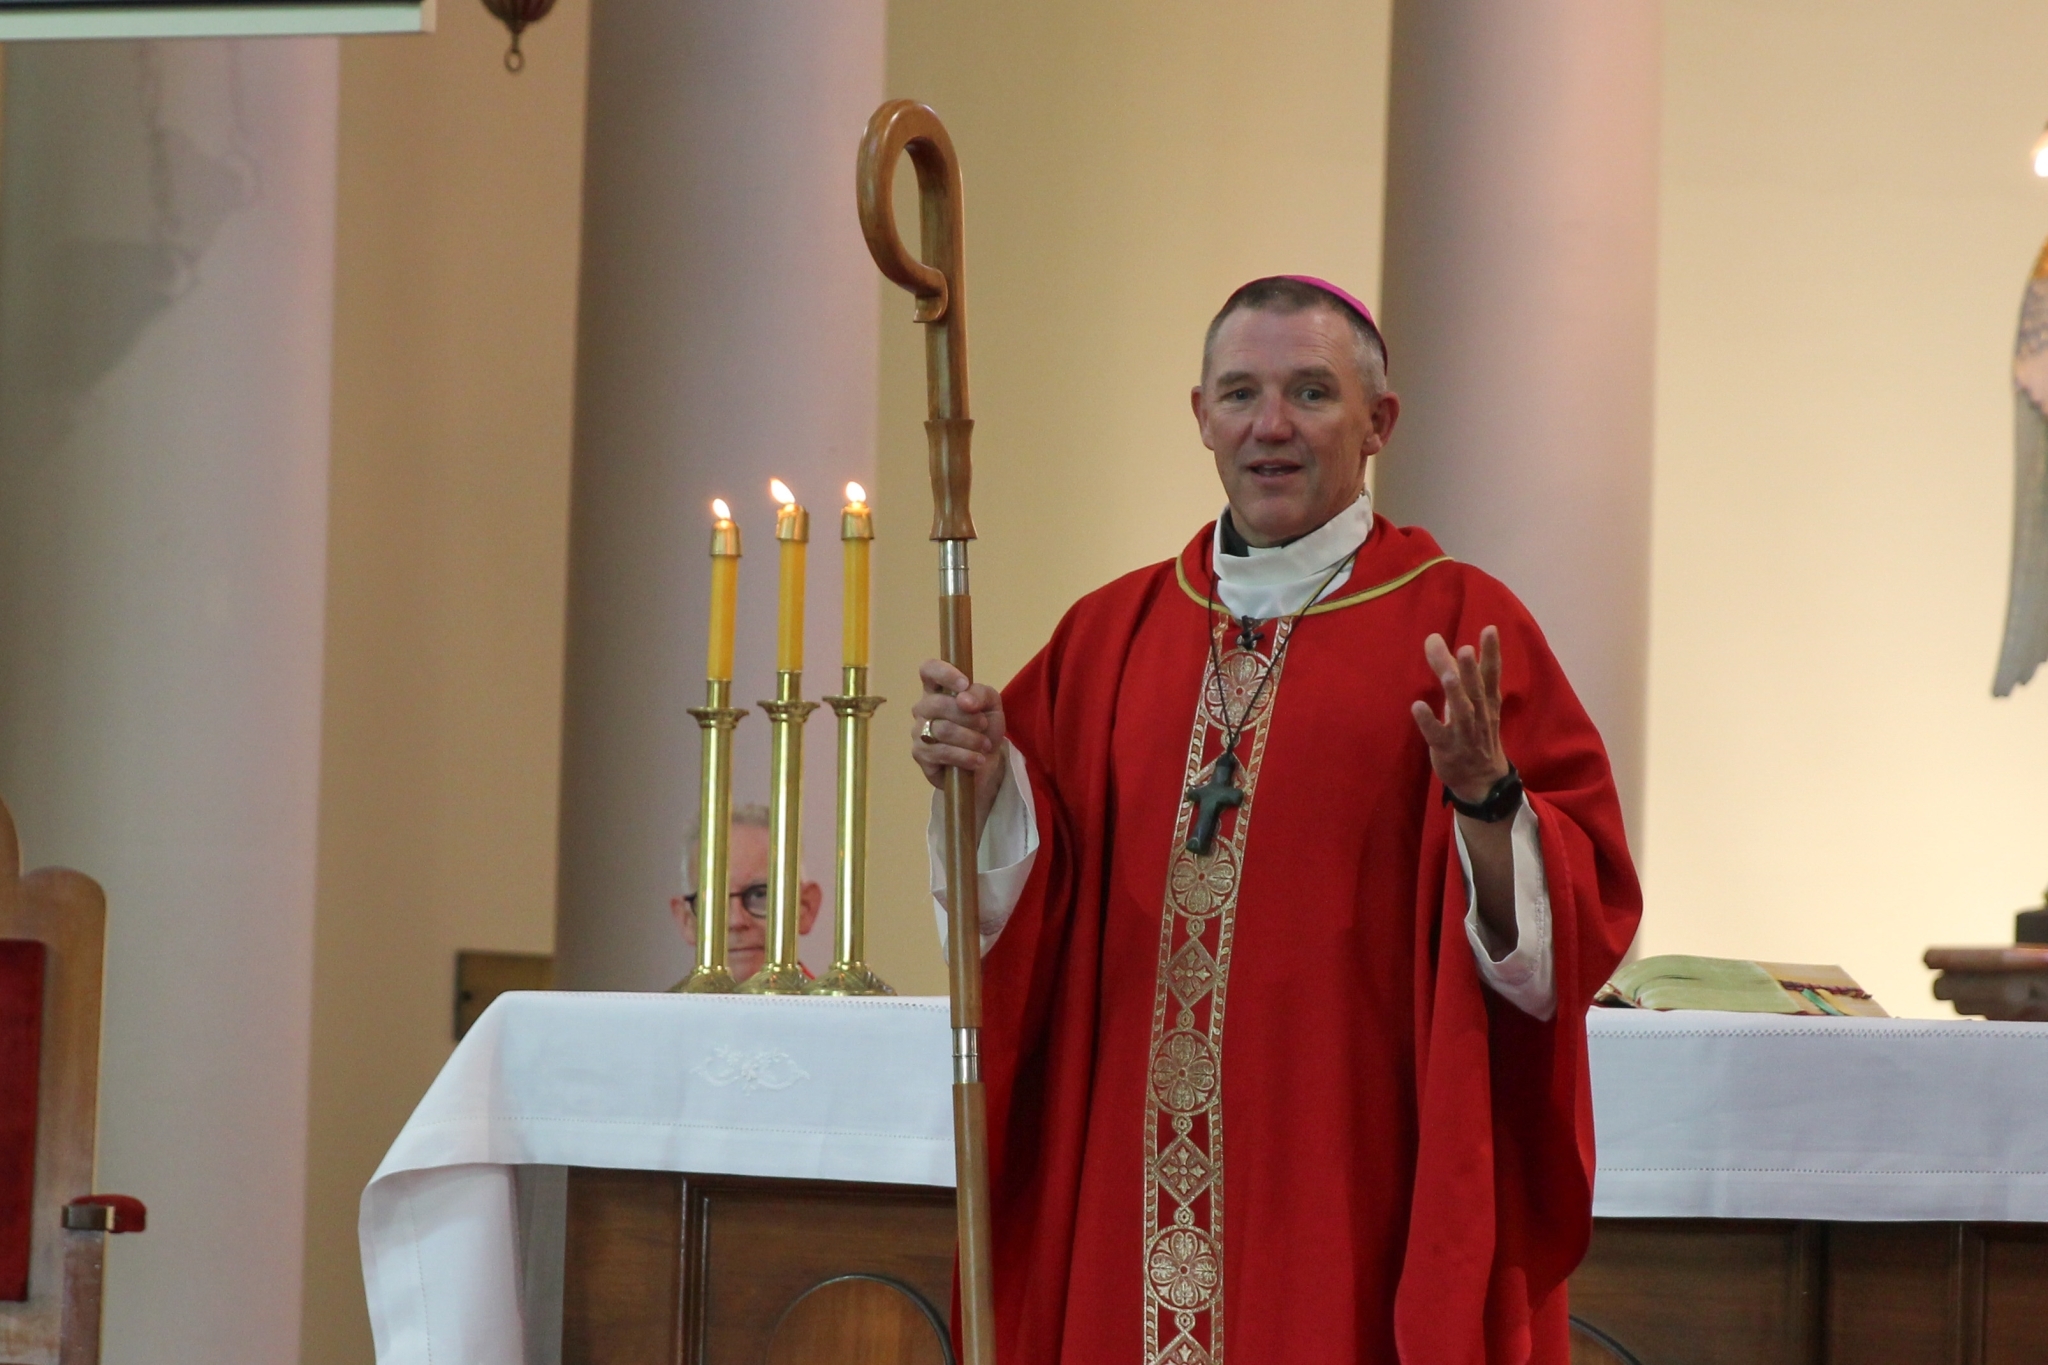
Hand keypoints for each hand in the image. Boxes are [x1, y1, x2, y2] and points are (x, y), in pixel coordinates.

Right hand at [911, 659, 1008, 824]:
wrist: (985, 761)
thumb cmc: (984, 728)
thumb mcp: (992, 705)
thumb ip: (981, 694)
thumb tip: (963, 699)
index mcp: (938, 689)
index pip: (929, 670)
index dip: (944, 673)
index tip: (965, 685)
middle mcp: (923, 708)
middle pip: (937, 703)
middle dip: (967, 716)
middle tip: (984, 725)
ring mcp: (918, 731)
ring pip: (941, 730)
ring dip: (970, 738)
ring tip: (984, 746)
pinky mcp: (920, 755)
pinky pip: (941, 752)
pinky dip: (965, 756)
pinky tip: (977, 759)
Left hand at [1410, 626, 1509, 803]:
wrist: (1483, 780)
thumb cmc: (1474, 732)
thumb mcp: (1469, 701)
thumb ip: (1451, 670)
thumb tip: (1434, 640)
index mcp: (1486, 703)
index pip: (1491, 675)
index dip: (1491, 653)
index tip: (1490, 629)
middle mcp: (1479, 716)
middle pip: (1475, 691)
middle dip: (1470, 671)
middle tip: (1465, 649)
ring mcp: (1464, 734)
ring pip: (1462, 713)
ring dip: (1455, 694)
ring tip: (1446, 676)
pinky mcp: (1447, 749)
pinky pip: (1437, 735)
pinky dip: (1428, 722)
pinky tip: (1417, 707)